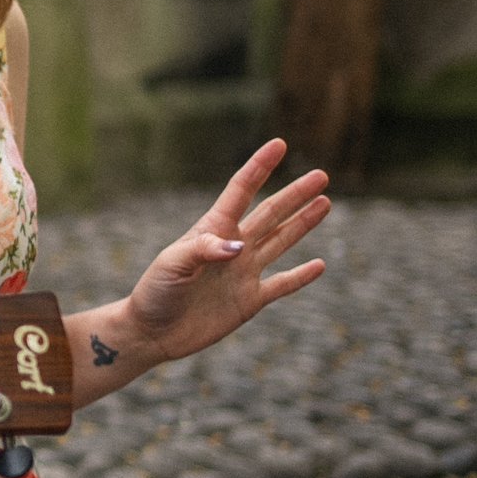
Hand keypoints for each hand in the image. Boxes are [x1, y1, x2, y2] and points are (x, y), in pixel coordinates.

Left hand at [123, 138, 329, 364]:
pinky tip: (319, 264)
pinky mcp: (249, 301)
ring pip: (281, 241)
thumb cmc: (155, 292)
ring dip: (303, 223)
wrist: (151, 332)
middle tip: (321, 175)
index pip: (240, 191)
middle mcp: (232, 248)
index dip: (259, 167)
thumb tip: (240, 246)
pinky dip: (300, 276)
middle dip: (295, 195)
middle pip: (270, 214)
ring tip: (324, 202)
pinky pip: (281, 284)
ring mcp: (243, 273)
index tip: (278, 145)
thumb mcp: (172, 265)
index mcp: (211, 230)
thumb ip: (204, 250)